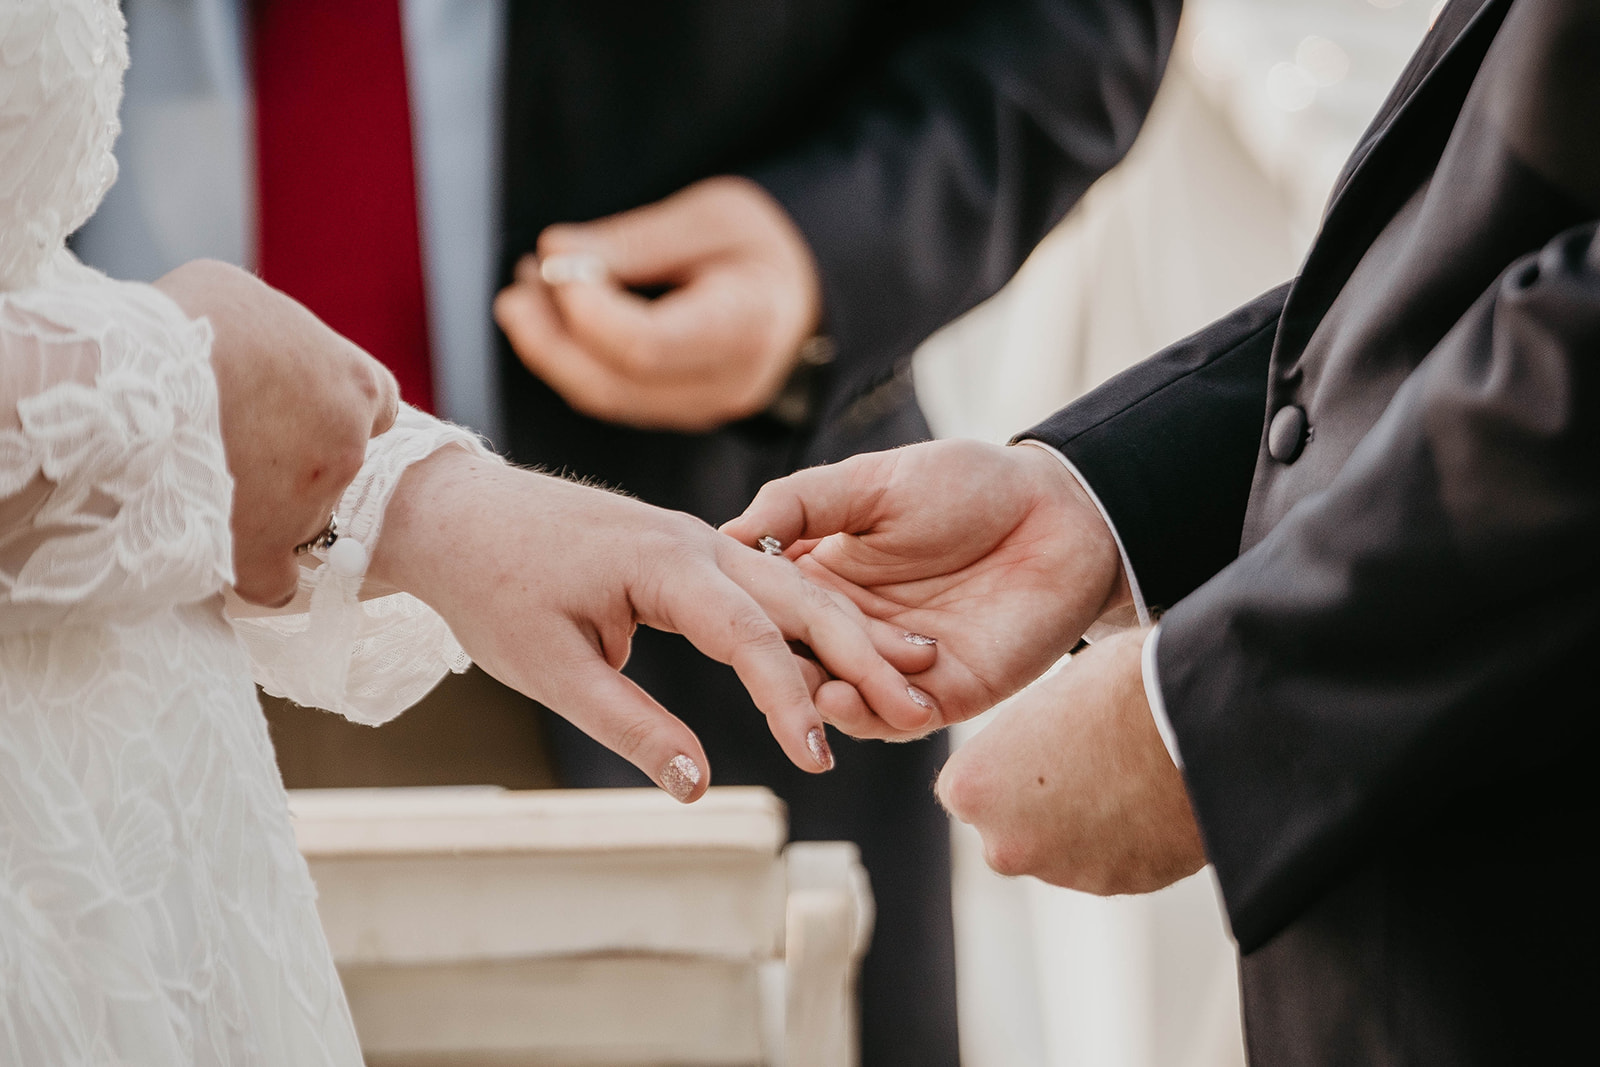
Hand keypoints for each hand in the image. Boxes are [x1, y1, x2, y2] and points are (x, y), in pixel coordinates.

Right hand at [155, 260, 398, 607]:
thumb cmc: (186, 322)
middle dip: (296, 463)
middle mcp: (349, 445)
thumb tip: (252, 352)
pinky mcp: (265, 545)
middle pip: (337, 466)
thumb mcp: (243, 301)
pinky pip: (273, 580)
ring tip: (201, 487)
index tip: (295, 415)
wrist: (141, 375)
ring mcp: (312, 500)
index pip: (375, 407)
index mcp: (354, 383)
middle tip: (236, 450)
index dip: (333, 412)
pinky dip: (253, 573)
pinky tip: (220, 558)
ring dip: (266, 510)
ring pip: (303, 519)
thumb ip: (272, 338)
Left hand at [368, 450, 937, 801]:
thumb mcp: (552, 669)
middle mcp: (696, 539)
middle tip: (918, 705)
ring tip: (908, 673)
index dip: (790, 699)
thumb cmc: (495, 589)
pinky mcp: (688, 547)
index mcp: (664, 562)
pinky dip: (810, 615)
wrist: (457, 513)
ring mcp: (696, 537)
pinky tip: (844, 646)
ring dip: (849, 630)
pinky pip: (765, 581)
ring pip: (793, 584)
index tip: (820, 757)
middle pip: (800, 597)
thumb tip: (697, 787)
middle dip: (862, 652)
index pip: (752, 636)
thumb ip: (631, 725)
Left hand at [493, 176, 820, 431]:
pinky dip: (572, 360)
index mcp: (745, 327)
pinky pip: (612, 397)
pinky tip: (553, 317)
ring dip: (551, 349)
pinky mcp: (676, 411)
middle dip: (551, 337)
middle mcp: (725, 385)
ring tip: (526, 294)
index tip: (557, 257)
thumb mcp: (708, 216)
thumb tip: (555, 254)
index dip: (586, 308)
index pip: (646, 346)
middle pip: (614, 385)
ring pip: (605, 398)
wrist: (801, 293)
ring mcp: (700, 408)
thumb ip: (633, 240)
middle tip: (519, 284)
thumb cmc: (759, 245)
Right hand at [723, 439, 1129, 737]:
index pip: (774, 613)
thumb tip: (727, 532)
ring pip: (847, 702)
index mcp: (829, 579)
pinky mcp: (948, 693)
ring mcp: (901, 666)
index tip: (718, 619)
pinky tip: (856, 700)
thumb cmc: (967, 484)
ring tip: (814, 696)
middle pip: (804, 665)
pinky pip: (901, 719)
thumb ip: (801, 505)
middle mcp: (857, 629)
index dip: (748, 621)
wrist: (1061, 509)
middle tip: (763, 674)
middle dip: (782, 676)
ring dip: (827, 703)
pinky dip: (875, 716)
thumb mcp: (870, 482)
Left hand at [937, 629, 1205, 893]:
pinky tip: (1149, 796)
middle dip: (1039, 802)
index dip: (1005, 763)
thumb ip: (1023, 735)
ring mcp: (1064, 872)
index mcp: (972, 789)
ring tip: (1124, 772)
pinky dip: (1126, 838)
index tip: (1036, 745)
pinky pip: (1112, 859)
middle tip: (1082, 759)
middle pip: (1011, 826)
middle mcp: (1006, 844)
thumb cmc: (1119, 688)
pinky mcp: (1119, 885)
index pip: (969, 786)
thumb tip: (1035, 740)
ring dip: (1084, 822)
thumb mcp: (1046, 695)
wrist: (1200, 720)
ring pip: (1063, 847)